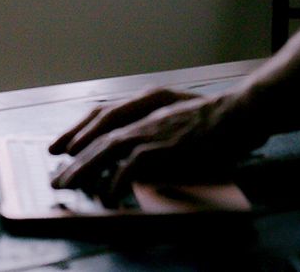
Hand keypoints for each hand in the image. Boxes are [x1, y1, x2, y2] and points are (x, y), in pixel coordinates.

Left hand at [49, 88, 260, 199]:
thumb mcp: (183, 122)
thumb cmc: (220, 121)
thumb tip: (143, 158)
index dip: (81, 132)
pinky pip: (129, 165)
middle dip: (75, 157)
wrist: (241, 113)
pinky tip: (108, 195)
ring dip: (85, 168)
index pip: (104, 116)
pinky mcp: (163, 146)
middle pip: (100, 134)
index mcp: (149, 106)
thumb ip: (161, 134)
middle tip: (58, 177)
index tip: (63, 148)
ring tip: (70, 187)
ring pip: (107, 148)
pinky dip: (115, 180)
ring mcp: (153, 129)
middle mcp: (146, 115)